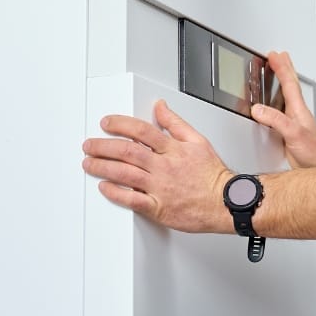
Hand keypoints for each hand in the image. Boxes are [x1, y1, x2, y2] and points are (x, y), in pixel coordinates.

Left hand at [82, 99, 232, 233]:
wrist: (226, 202)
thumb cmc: (212, 175)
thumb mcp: (197, 140)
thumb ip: (175, 123)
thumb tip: (160, 107)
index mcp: (172, 149)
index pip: (141, 130)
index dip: (120, 124)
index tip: (106, 123)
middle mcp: (164, 167)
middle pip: (127, 151)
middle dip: (103, 146)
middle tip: (89, 144)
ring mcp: (160, 188)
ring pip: (125, 174)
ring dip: (103, 167)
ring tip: (89, 163)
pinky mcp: (159, 209)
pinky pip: (132, 200)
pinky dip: (116, 193)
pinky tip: (104, 187)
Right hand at [251, 51, 315, 168]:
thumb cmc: (315, 153)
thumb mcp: (294, 134)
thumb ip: (276, 121)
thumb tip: (259, 109)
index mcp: (298, 110)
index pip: (289, 84)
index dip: (281, 68)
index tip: (274, 55)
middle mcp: (297, 113)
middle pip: (290, 85)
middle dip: (284, 68)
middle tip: (278, 55)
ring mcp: (294, 122)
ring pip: (287, 96)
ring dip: (283, 81)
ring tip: (279, 69)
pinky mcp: (289, 133)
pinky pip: (281, 110)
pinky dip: (276, 102)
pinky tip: (273, 103)